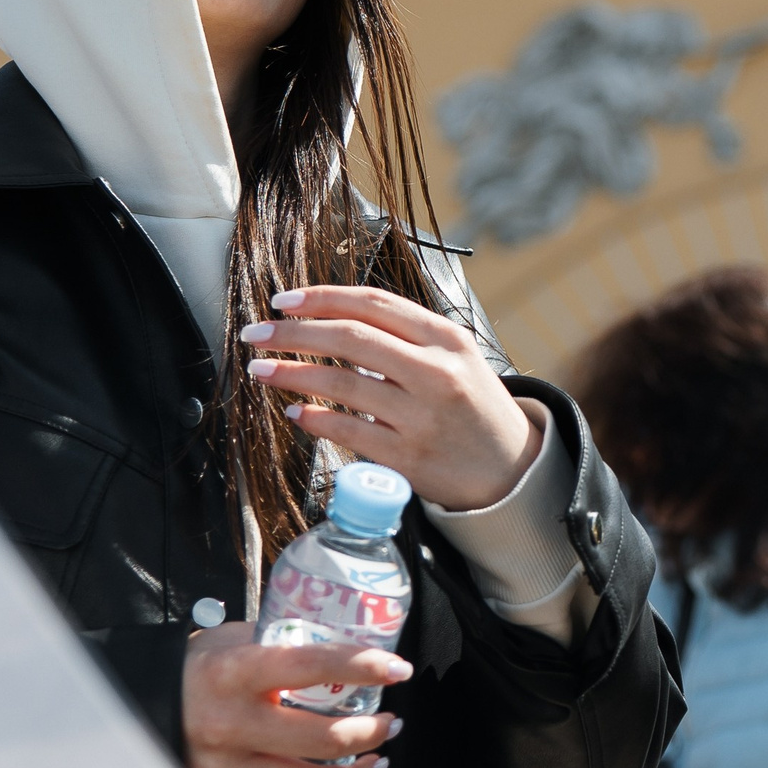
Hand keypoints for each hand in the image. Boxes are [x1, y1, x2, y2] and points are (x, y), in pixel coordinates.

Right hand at [183, 620, 407, 767]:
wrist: (143, 704)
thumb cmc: (200, 668)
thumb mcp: (236, 639)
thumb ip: (286, 643)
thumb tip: (350, 643)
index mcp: (236, 672)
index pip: (312, 666)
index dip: (363, 667)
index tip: (398, 669)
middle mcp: (229, 723)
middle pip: (321, 737)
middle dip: (371, 732)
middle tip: (391, 723)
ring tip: (376, 762)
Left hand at [242, 285, 541, 511]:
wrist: (511, 469)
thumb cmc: (473, 406)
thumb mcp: (456, 357)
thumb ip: (406, 336)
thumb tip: (334, 317)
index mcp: (447, 339)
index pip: (374, 304)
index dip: (322, 298)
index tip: (283, 301)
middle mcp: (436, 372)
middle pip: (350, 338)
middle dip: (293, 332)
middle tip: (256, 334)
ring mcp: (422, 416)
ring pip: (341, 384)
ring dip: (292, 374)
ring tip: (261, 370)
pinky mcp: (408, 458)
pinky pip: (348, 432)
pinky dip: (314, 419)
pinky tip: (295, 412)